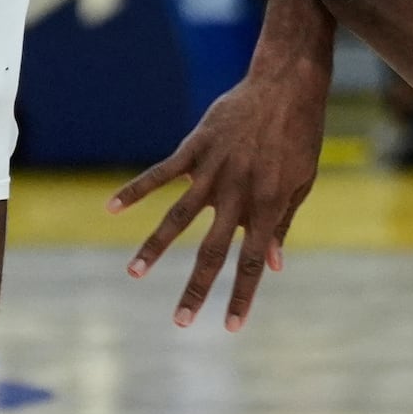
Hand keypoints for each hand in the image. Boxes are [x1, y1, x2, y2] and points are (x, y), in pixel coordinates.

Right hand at [109, 67, 329, 329]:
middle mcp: (237, 194)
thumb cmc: (299, 137)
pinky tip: (111, 208)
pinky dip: (135, 191)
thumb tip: (275, 265)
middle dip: (196, 289)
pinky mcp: (195, 148)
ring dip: (155, 248)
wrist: (285, 86)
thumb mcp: (300, 183)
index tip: (230, 326)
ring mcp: (213, 171)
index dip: (242, 296)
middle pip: (212, 251)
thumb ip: (281, 223)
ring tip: (134, 273)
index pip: (252, 262)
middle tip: (180, 322)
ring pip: (178, 217)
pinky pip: (160, 174)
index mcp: (266, 206)